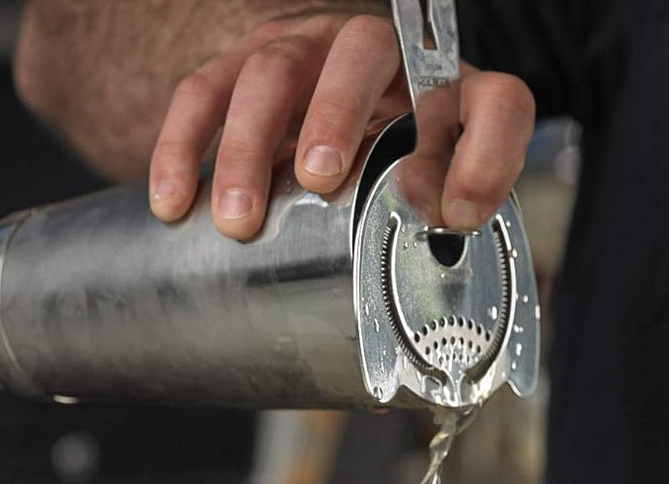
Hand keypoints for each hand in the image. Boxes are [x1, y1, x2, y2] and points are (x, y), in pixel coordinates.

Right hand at [147, 13, 534, 239]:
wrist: (314, 130)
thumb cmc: (383, 174)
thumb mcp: (421, 200)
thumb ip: (441, 223)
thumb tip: (443, 250)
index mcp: (448, 94)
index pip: (495, 102)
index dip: (487, 155)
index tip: (458, 216)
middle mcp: (379, 58)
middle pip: (364, 49)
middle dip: (338, 112)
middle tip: (319, 178)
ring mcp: (304, 53)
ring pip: (273, 70)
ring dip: (249, 145)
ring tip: (239, 220)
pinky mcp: (238, 68)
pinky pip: (202, 93)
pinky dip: (182, 149)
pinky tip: (173, 204)